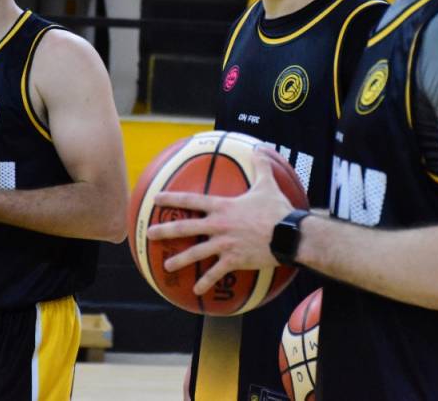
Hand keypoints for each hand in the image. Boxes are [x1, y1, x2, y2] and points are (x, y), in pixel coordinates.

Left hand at [146, 148, 293, 294]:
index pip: (192, 200)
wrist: (288, 234)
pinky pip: (215, 273)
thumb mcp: (267, 184)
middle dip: (165, 230)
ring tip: (166, 266)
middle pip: (186, 227)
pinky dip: (205, 282)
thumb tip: (261, 147)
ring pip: (196, 253)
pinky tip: (196, 291)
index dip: (172, 198)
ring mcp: (224, 244)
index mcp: (223, 207)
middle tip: (149, 234)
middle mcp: (218, 225)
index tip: (156, 199)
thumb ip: (261, 165)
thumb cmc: (277, 209)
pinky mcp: (233, 260)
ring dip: (179, 260)